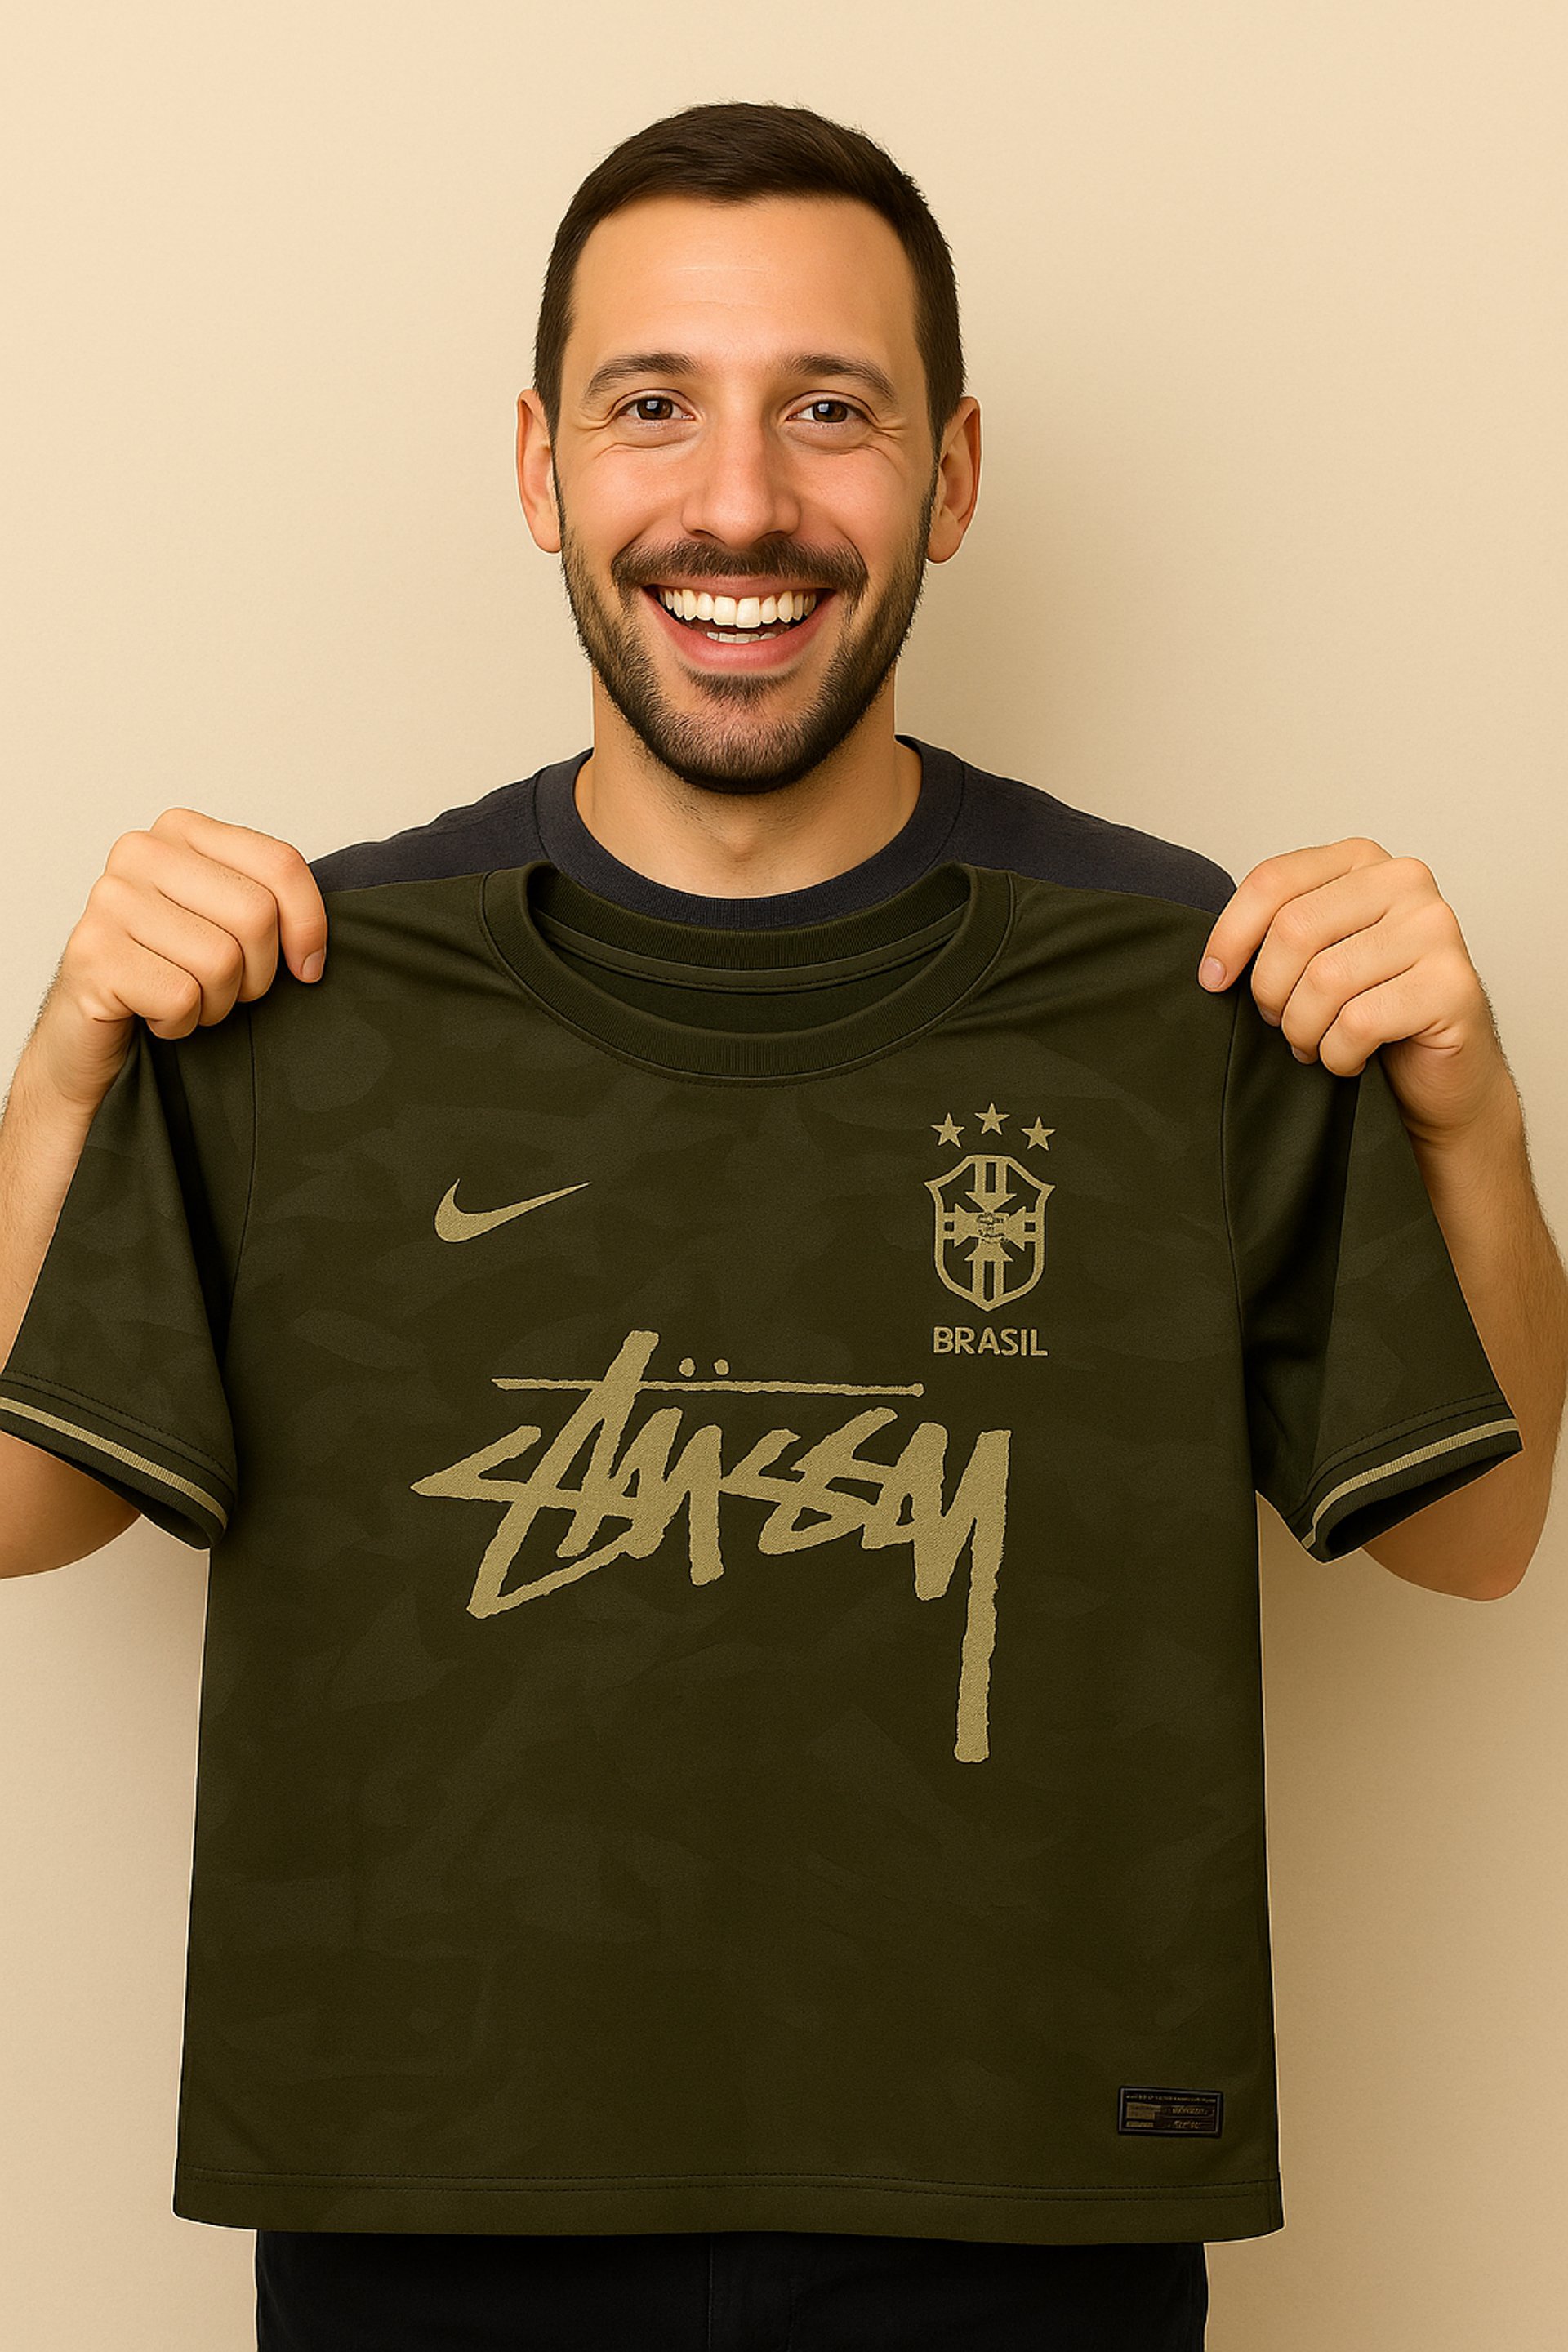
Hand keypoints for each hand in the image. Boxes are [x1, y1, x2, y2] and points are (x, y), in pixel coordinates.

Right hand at [23, 807, 327, 1114]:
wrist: (88, 1032)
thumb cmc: (168, 974)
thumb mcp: (227, 925)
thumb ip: (269, 905)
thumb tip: (314, 949)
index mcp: (182, 831)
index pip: (280, 864)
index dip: (309, 926)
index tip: (305, 967)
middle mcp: (141, 852)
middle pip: (256, 915)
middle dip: (257, 974)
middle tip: (225, 988)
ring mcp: (110, 900)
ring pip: (221, 962)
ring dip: (216, 1004)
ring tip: (185, 998)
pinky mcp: (91, 953)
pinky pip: (181, 998)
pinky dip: (180, 1024)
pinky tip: (153, 1015)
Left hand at [1196, 838, 1516, 1146]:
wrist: (1444, 1072)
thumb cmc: (1372, 1010)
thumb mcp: (1318, 954)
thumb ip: (1278, 932)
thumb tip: (1214, 961)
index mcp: (1362, 860)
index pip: (1274, 880)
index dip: (1230, 936)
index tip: (1213, 980)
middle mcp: (1405, 881)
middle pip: (1294, 929)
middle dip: (1271, 992)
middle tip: (1280, 1023)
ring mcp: (1436, 928)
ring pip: (1324, 980)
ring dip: (1304, 1030)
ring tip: (1315, 1044)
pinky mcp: (1452, 984)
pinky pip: (1358, 1023)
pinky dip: (1338, 1054)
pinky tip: (1351, 1058)